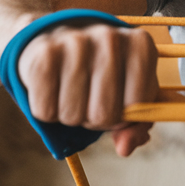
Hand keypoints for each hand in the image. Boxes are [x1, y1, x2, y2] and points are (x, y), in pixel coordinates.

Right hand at [18, 23, 159, 156]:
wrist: (55, 40)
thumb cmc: (102, 72)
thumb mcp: (129, 92)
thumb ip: (137, 124)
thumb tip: (125, 148)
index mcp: (140, 45)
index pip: (139, 107)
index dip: (125, 116)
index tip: (117, 100)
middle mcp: (110, 37)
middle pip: (104, 115)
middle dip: (95, 119)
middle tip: (90, 99)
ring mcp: (75, 41)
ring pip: (73, 115)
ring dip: (71, 115)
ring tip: (71, 91)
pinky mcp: (43, 53)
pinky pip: (45, 111)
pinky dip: (48, 111)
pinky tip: (53, 87)